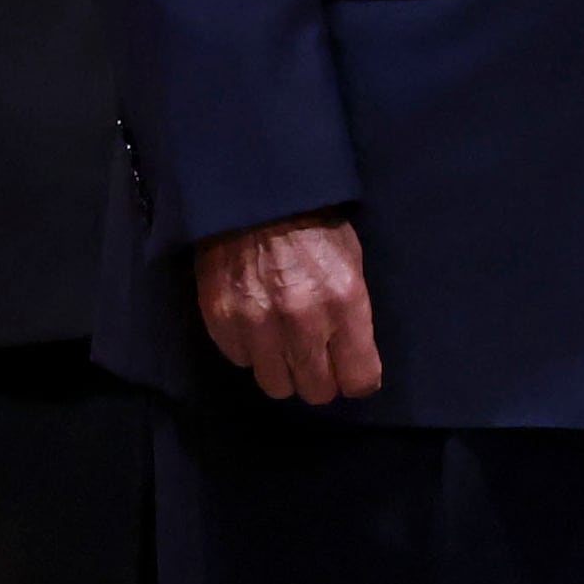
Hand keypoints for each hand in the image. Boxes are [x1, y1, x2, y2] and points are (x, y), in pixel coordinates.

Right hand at [195, 210, 381, 404]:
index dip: (357, 378)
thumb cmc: (313, 223)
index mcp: (344, 301)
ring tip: (282, 341)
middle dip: (320, 378)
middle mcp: (303, 321)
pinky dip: (250, 349)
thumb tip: (352, 360)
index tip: (349, 369)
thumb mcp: (350, 260)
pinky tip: (255, 322)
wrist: (254, 191)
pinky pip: (242, 361)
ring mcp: (259, 324)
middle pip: (317, 392)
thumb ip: (353, 315)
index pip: (360, 380)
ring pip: (277, 386)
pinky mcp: (223, 321)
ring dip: (283, 369)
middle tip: (314, 356)